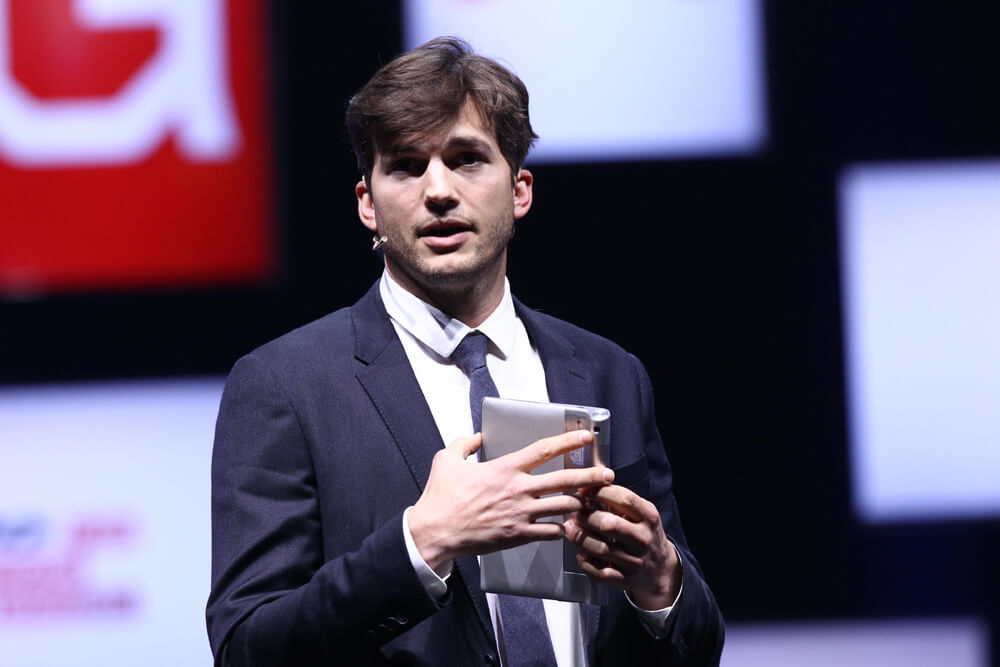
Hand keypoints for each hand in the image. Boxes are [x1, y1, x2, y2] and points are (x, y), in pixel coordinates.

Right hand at [408, 430, 614, 572]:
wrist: (436, 531)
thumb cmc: (441, 497)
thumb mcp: (446, 459)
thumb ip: (465, 444)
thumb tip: (477, 436)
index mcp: (505, 468)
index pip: (544, 450)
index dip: (568, 442)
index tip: (586, 439)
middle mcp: (518, 490)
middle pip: (564, 480)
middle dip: (590, 477)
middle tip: (608, 475)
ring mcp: (521, 514)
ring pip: (563, 507)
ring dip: (580, 504)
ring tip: (593, 502)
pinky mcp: (519, 535)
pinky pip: (550, 532)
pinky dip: (562, 529)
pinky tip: (568, 527)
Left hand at [564, 485, 680, 610]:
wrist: (660, 568)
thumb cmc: (643, 533)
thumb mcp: (640, 513)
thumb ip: (617, 498)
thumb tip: (589, 481)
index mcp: (649, 517)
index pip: (624, 499)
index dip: (599, 492)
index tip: (583, 490)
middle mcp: (644, 538)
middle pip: (609, 524)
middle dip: (586, 516)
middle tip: (574, 512)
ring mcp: (636, 561)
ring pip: (601, 549)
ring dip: (580, 538)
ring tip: (570, 530)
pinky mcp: (626, 579)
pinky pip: (601, 573)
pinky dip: (586, 564)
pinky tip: (581, 555)